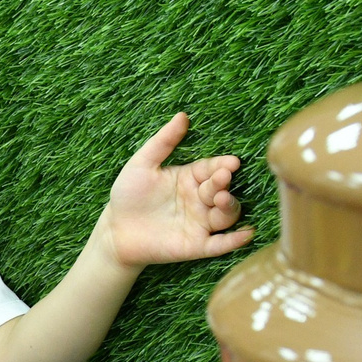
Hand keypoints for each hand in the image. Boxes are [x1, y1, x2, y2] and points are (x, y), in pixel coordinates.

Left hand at [94, 112, 253, 268]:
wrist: (115, 231)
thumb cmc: (128, 195)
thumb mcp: (142, 164)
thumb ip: (163, 142)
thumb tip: (182, 115)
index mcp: (190, 178)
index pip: (212, 168)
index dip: (223, 165)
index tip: (231, 162)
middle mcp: (199, 200)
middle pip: (221, 190)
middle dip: (223, 184)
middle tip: (221, 178)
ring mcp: (200, 223)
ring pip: (226, 215)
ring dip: (230, 207)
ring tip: (223, 199)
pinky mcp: (196, 245)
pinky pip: (220, 244)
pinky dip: (235, 240)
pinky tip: (247, 233)